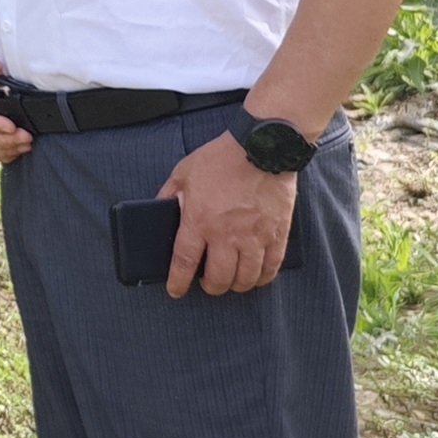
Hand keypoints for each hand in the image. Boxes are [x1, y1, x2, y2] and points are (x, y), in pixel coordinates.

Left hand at [160, 132, 297, 295]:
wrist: (263, 146)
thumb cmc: (222, 157)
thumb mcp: (183, 172)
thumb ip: (170, 194)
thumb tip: (161, 209)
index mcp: (199, 220)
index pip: (184, 263)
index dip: (178, 282)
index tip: (175, 290)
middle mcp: (227, 234)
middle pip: (218, 278)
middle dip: (211, 287)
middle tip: (208, 283)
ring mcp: (254, 236)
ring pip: (246, 278)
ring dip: (236, 285)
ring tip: (231, 280)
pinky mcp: (277, 234)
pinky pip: (271, 267)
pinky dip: (263, 277)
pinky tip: (257, 276)